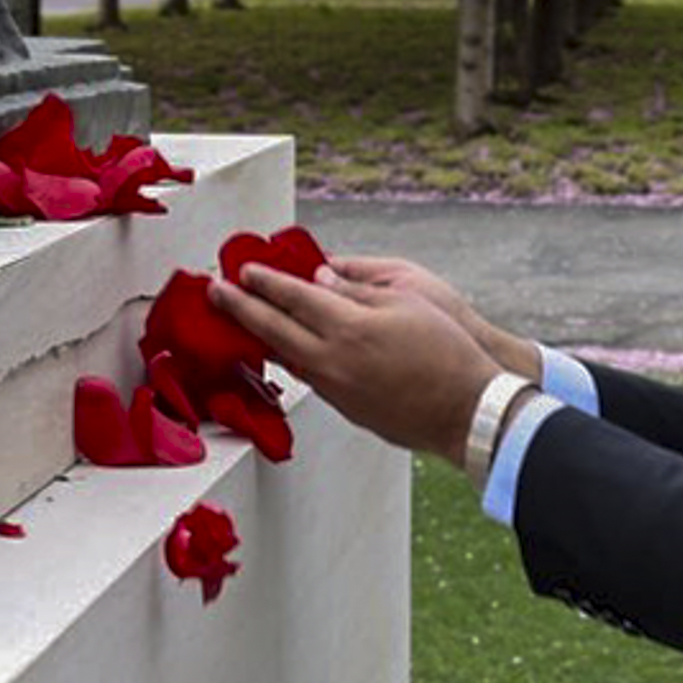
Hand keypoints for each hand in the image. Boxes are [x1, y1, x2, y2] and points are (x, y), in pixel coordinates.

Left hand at [218, 251, 516, 460]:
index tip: (242, 271)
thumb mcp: (407, 301)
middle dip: (241, 308)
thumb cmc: (446, 350)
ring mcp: (335, 389)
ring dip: (259, 335)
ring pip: (285, 357)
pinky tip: (282, 348)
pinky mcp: (344, 408)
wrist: (467, 411)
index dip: (265, 281)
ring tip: (241, 318)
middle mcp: (332, 360)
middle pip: (273, 329)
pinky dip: (287, 357)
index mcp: (348, 327)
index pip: (293, 297)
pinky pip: (305, 377)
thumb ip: (357, 289)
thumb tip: (320, 279)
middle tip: (215, 291)